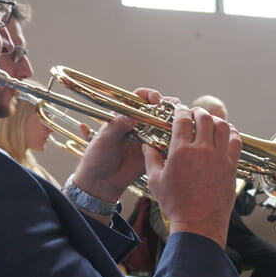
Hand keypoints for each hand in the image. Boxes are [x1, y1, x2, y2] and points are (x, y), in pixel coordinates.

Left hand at [70, 88, 167, 204]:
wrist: (101, 181)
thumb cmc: (97, 157)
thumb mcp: (104, 138)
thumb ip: (118, 126)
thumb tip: (132, 116)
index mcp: (123, 116)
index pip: (139, 98)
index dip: (149, 95)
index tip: (155, 100)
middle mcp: (137, 124)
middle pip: (157, 109)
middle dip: (167, 106)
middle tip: (172, 110)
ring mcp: (147, 137)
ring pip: (164, 124)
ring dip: (173, 121)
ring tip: (178, 123)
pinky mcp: (154, 152)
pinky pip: (167, 143)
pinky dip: (174, 139)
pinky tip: (178, 139)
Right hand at [144, 105, 239, 246]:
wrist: (199, 223)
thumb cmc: (176, 205)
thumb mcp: (156, 181)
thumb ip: (151, 159)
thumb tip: (147, 146)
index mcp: (181, 151)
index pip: (182, 119)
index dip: (180, 111)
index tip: (179, 111)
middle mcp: (202, 151)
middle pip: (204, 118)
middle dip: (198, 112)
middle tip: (195, 113)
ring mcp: (219, 158)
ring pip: (222, 126)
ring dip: (215, 120)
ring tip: (210, 121)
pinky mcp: (231, 166)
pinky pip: (236, 141)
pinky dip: (232, 133)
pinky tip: (227, 133)